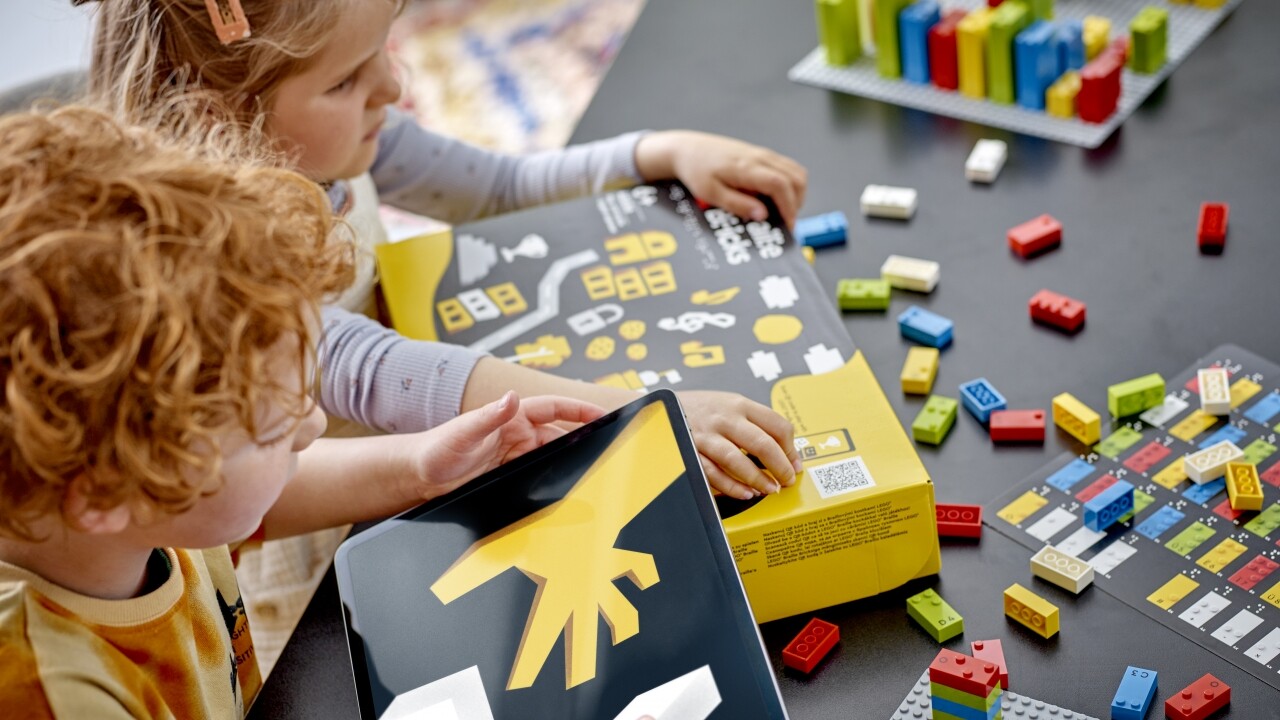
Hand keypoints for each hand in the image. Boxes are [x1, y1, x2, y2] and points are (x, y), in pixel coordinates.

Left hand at [403, 391, 604, 501]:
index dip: (579, 410)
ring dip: (566, 463)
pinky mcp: (510, 475)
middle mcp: (517, 434)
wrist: (419, 478)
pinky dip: (551, 481)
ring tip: (587, 473)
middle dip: (581, 440)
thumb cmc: (435, 449)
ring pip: (551, 458)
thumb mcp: (462, 432)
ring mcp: (515, 456)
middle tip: (605, 449)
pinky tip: (561, 490)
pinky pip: (537, 476)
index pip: (554, 408)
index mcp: (511, 416)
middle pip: (559, 435)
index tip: (602, 414)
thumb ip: (488, 416)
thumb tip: (512, 396)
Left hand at [635, 130, 807, 227]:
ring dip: (796, 193)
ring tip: (784, 211)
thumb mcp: (711, 194)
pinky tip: (776, 198)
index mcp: (747, 167)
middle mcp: (760, 157)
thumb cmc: (696, 170)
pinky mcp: (762, 154)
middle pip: (796, 178)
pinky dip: (790, 184)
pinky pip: (787, 168)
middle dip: (797, 203)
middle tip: (786, 222)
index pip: (780, 185)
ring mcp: (763, 153)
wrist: (687, 149)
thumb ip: (738, 205)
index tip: (788, 225)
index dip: (789, 207)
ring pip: (796, 171)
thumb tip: (763, 215)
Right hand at [677, 390, 801, 499]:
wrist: (661, 407)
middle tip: (787, 480)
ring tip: (770, 490)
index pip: (777, 425)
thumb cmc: (700, 408)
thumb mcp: (728, 404)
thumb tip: (782, 449)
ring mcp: (707, 436)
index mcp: (739, 404)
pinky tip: (745, 492)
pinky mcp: (691, 452)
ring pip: (739, 461)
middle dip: (781, 467)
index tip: (795, 463)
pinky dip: (732, 487)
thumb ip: (753, 422)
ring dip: (758, 479)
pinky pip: (715, 474)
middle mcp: (724, 418)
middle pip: (763, 444)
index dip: (791, 448)